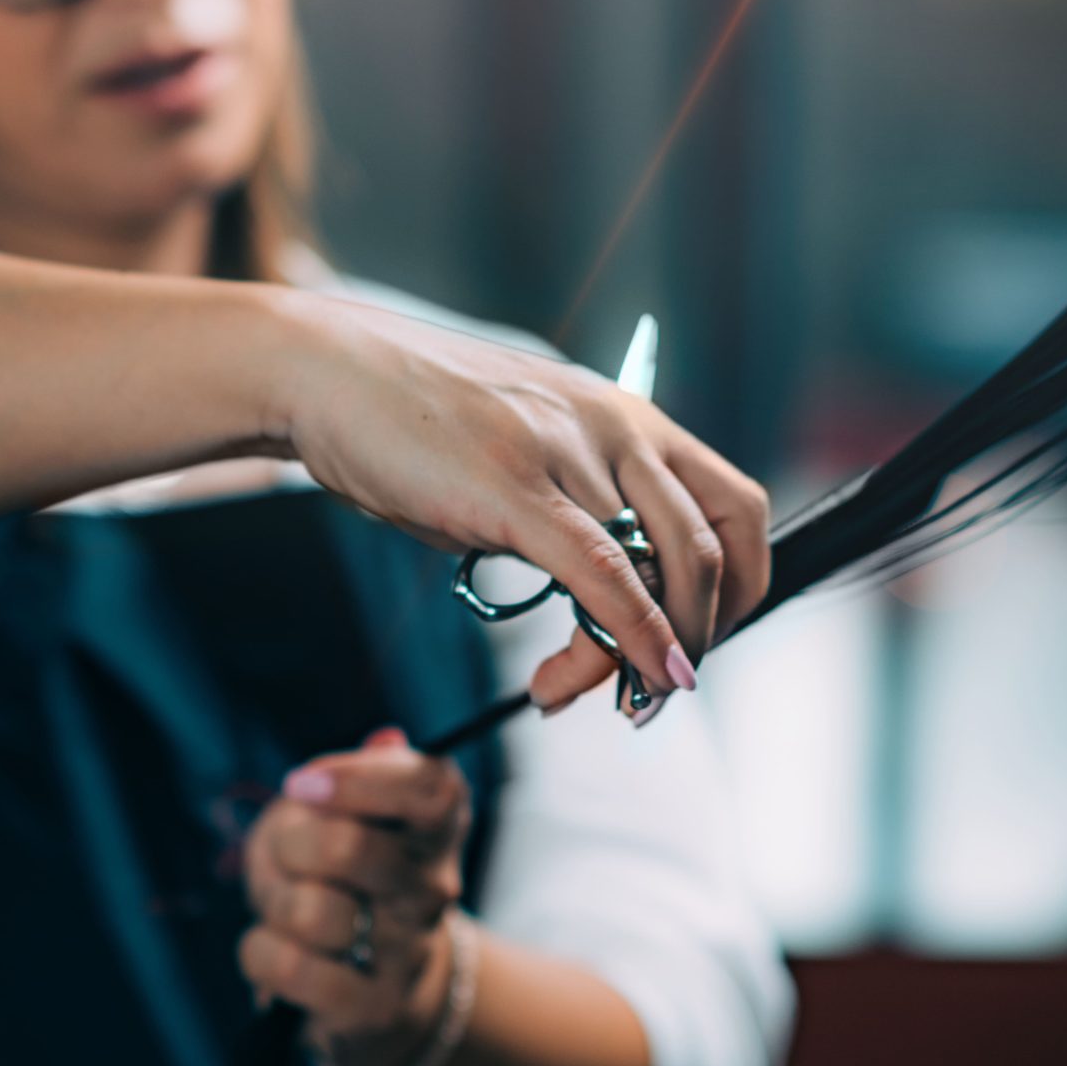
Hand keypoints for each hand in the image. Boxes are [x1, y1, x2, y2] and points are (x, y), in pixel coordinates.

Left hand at [237, 730, 468, 1065]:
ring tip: (284, 903)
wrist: (382, 989)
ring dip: (274, 901)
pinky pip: (288, 967)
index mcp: (437, 828)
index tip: (302, 783)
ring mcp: (404, 951)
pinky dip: (259, 951)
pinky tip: (271, 945)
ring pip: (310, 912)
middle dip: (292, 842)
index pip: (427, 789)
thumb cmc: (350, 877)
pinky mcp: (370, 1009)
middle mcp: (433, 888)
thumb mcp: (354, 812)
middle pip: (349, 848)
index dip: (356, 779)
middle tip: (287, 848)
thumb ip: (366, 772)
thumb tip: (385, 741)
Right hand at [266, 290, 771, 711]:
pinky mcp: (514, 487)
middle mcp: (618, 428)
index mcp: (630, 420)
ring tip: (594, 694)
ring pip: (658, 571)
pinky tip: (619, 678)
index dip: (739, 589)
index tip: (699, 641)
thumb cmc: (418, 423)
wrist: (327, 371)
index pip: (736, 509)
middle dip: (704, 635)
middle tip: (657, 687)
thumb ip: (574, 518)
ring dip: (645, 655)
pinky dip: (629, 636)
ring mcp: (569, 452)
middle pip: (714, 548)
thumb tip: (606, 606)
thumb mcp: (525, 460)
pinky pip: (600, 575)